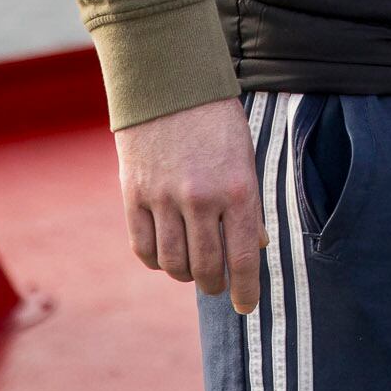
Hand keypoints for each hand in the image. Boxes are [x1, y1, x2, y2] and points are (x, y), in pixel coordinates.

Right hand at [116, 97, 265, 314]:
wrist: (168, 84)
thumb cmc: (216, 121)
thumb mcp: (244, 158)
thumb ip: (248, 204)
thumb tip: (256, 247)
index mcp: (238, 189)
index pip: (244, 258)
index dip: (246, 290)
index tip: (246, 307)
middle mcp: (201, 198)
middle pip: (207, 268)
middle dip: (215, 285)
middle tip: (217, 285)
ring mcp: (164, 198)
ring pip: (174, 264)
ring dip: (185, 274)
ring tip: (192, 269)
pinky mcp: (133, 195)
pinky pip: (143, 248)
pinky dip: (156, 260)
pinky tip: (165, 255)